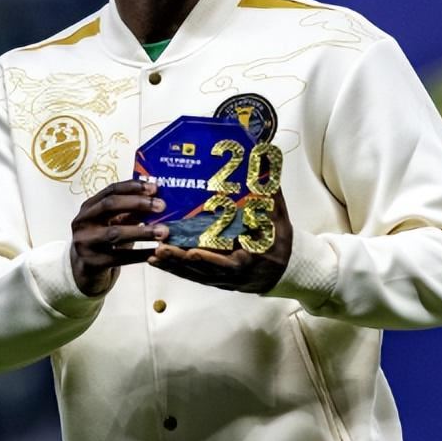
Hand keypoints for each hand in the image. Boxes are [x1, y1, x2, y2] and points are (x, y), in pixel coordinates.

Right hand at [71, 180, 169, 295]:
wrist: (85, 271)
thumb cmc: (104, 242)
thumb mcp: (114, 224)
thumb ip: (131, 212)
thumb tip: (157, 200)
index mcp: (89, 207)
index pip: (111, 190)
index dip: (133, 187)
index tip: (154, 187)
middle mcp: (83, 222)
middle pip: (110, 205)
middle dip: (138, 203)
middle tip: (161, 206)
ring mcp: (85, 243)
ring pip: (114, 233)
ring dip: (142, 231)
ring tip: (163, 231)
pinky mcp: (92, 263)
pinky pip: (120, 257)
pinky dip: (140, 254)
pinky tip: (156, 252)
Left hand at [148, 191, 292, 292]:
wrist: (288, 270)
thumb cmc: (281, 242)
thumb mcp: (279, 216)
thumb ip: (270, 190)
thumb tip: (265, 159)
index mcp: (250, 258)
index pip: (229, 262)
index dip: (211, 259)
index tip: (194, 251)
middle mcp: (233, 274)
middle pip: (204, 270)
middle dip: (181, 261)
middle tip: (161, 249)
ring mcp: (224, 279)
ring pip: (195, 275)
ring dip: (174, 266)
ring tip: (153, 255)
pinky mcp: (217, 281)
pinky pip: (194, 277)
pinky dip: (177, 270)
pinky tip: (159, 262)